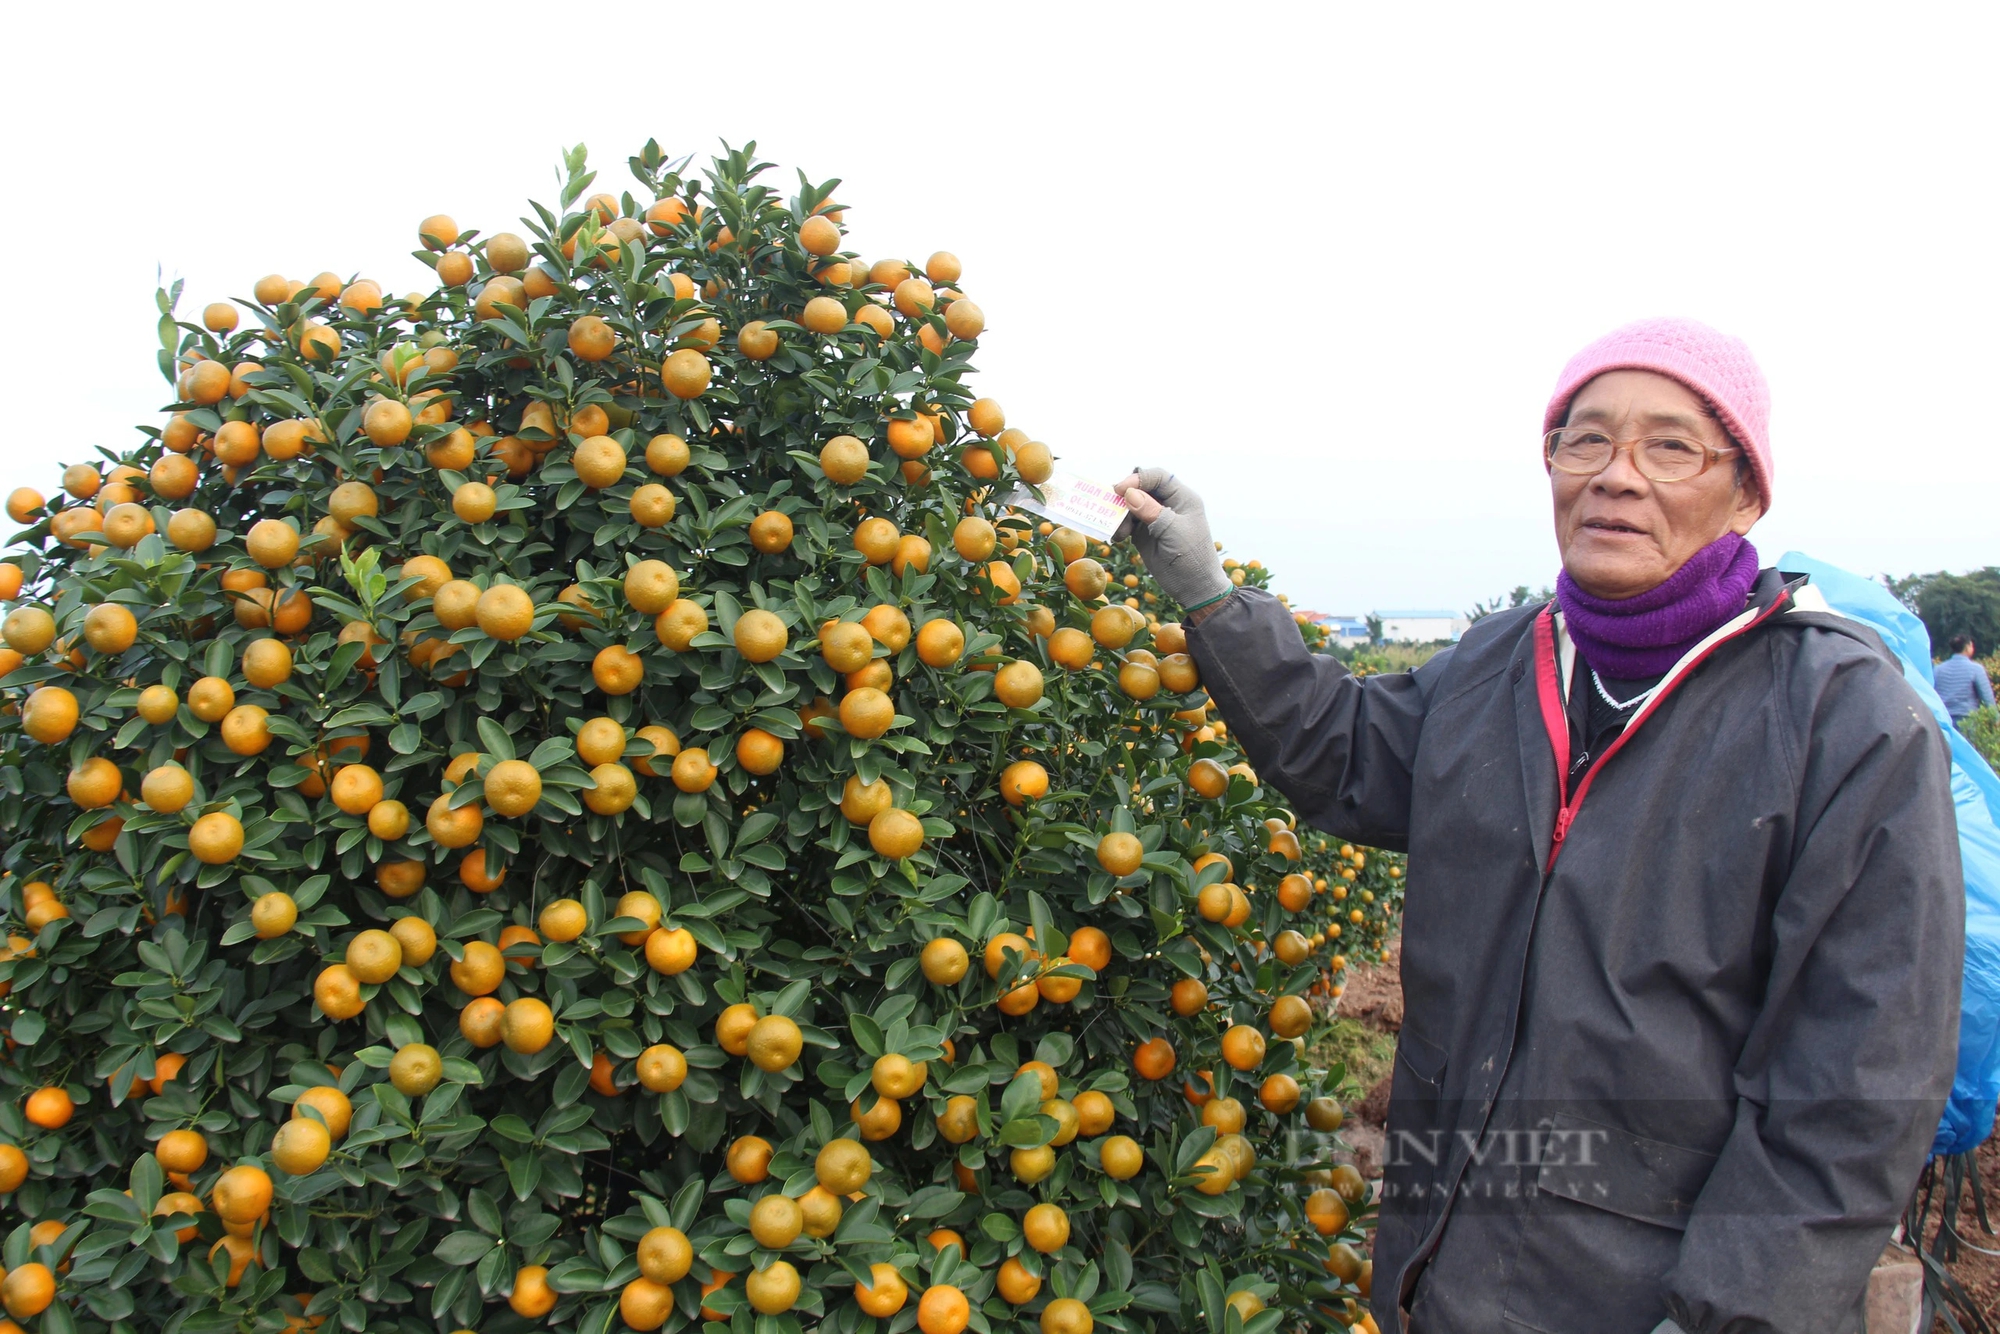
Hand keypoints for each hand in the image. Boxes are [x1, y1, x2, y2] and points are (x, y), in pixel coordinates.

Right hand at [1112, 468, 1232, 611]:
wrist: (1193, 586)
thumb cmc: (1191, 556)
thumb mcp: (1172, 531)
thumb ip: (1151, 511)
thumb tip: (1129, 493)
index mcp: (1182, 498)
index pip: (1159, 478)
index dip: (1139, 479)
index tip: (1121, 489)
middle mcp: (1168, 504)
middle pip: (1141, 489)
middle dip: (1125, 498)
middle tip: (1111, 508)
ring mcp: (1155, 518)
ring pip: (1131, 506)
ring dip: (1120, 516)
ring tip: (1119, 533)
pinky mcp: (1145, 533)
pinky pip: (1127, 523)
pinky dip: (1120, 528)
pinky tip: (1117, 538)